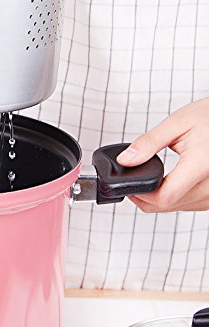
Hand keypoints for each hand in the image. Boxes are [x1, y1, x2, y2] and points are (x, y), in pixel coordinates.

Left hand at [116, 98, 208, 212]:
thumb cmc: (208, 117)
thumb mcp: (175, 124)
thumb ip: (148, 143)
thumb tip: (125, 160)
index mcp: (201, 164)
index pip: (165, 196)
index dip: (141, 194)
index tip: (130, 184)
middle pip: (169, 205)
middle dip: (145, 196)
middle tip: (135, 179)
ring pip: (179, 208)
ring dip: (160, 199)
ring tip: (151, 179)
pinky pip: (191, 206)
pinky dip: (176, 199)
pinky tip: (168, 184)